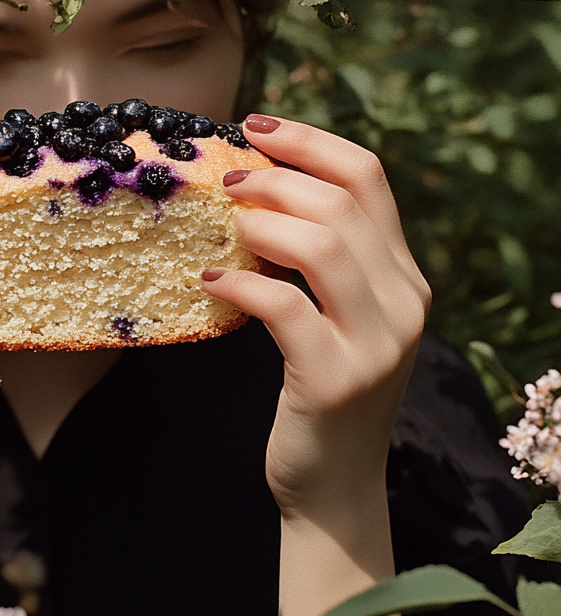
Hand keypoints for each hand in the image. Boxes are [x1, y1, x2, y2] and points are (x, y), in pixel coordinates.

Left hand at [201, 115, 430, 518]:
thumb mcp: (337, 318)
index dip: (310, 141)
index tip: (256, 127)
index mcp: (405, 276)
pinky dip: (239, 283)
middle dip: (277, 176)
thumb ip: (320, 262)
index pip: (369, 178)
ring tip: (225, 225)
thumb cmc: (320, 391)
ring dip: (262, 222)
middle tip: (228, 179)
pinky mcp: (336, 380)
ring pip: (322, 245)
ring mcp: (378, 343)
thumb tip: (257, 193)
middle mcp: (406, 301)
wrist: (335, 488)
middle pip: (343, 202)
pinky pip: (283, 308)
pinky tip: (210, 282)